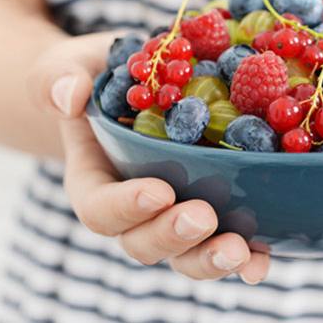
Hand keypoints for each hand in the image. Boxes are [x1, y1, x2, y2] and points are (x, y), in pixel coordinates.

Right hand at [29, 33, 269, 283]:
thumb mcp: (71, 65)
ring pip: (187, 254)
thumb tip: (69, 95)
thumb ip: (59, 76)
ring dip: (212, 257)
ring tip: (240, 251)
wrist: (142, 83)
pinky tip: (263, 257)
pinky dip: (247, 257)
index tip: (159, 191)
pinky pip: (228, 243)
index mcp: (95, 182)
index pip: (100, 208)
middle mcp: (135, 211)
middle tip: (203, 216)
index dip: (127, 207)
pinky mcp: (216, 213)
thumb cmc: (100, 77)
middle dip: (174, 236)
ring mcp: (176, 216)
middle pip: (145, 243)